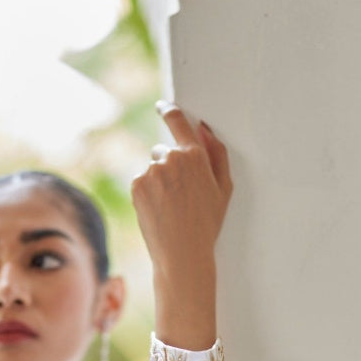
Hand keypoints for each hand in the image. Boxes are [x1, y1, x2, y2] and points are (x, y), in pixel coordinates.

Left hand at [131, 102, 232, 348]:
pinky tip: (157, 211)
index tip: (164, 107)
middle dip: (168, 167)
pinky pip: (140, 182)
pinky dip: (146, 194)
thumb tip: (203, 129)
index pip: (178, 122)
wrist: (182, 253)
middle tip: (179, 196)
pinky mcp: (137, 185)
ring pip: (151, 169)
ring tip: (169, 208)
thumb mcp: (223, 188)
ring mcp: (152, 171)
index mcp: (195, 156)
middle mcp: (171, 158)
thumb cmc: (207, 223)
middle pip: (163, 151)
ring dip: (157, 182)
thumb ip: (216, 153)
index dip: (169, 111)